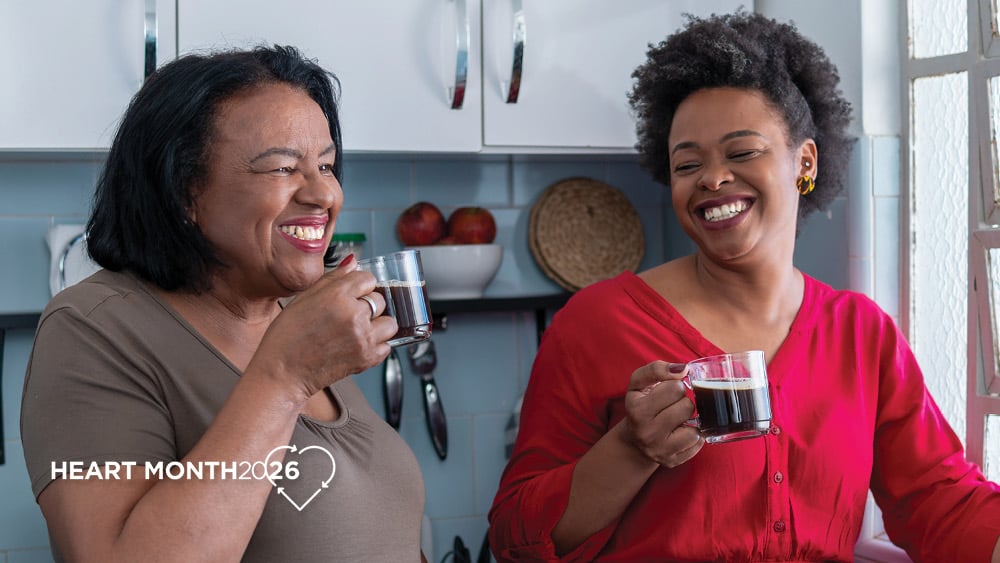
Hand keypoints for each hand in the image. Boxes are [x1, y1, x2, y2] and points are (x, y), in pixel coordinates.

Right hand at [255, 255, 397, 399]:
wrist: (282, 371)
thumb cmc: (287, 336)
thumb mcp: (304, 298)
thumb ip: (333, 278)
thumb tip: (353, 262)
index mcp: (337, 295)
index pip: (368, 278)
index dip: (360, 286)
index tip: (352, 294)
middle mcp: (353, 315)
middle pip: (380, 300)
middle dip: (368, 305)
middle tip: (350, 315)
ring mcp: (362, 338)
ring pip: (389, 323)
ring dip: (378, 325)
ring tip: (359, 330)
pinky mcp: (367, 358)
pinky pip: (386, 346)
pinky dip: (377, 346)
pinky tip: (358, 344)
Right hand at [621, 360, 702, 467]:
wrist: (633, 440)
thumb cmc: (640, 404)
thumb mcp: (639, 383)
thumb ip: (656, 369)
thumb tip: (683, 369)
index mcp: (638, 411)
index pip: (675, 388)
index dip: (674, 386)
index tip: (667, 392)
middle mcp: (648, 433)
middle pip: (687, 407)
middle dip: (683, 403)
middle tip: (672, 406)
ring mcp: (660, 451)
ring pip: (695, 430)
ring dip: (690, 422)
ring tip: (678, 420)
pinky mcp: (672, 462)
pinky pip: (697, 445)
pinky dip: (694, 437)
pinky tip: (681, 433)